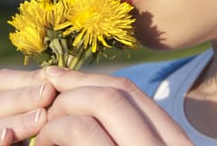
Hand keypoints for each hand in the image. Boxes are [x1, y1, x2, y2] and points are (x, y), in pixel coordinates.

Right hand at [0, 68, 54, 144]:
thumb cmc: (42, 145)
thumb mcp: (41, 125)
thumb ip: (43, 104)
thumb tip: (59, 75)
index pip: (1, 84)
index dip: (25, 80)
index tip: (52, 81)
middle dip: (22, 98)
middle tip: (49, 94)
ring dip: (12, 121)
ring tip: (39, 118)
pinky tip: (6, 138)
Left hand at [34, 66, 191, 145]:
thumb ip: (120, 134)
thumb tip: (79, 103)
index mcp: (173, 144)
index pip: (133, 95)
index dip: (92, 79)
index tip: (58, 77)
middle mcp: (171, 145)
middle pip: (120, 92)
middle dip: (76, 85)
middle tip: (45, 96)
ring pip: (105, 103)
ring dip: (65, 107)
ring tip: (43, 128)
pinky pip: (84, 131)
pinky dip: (55, 130)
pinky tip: (43, 144)